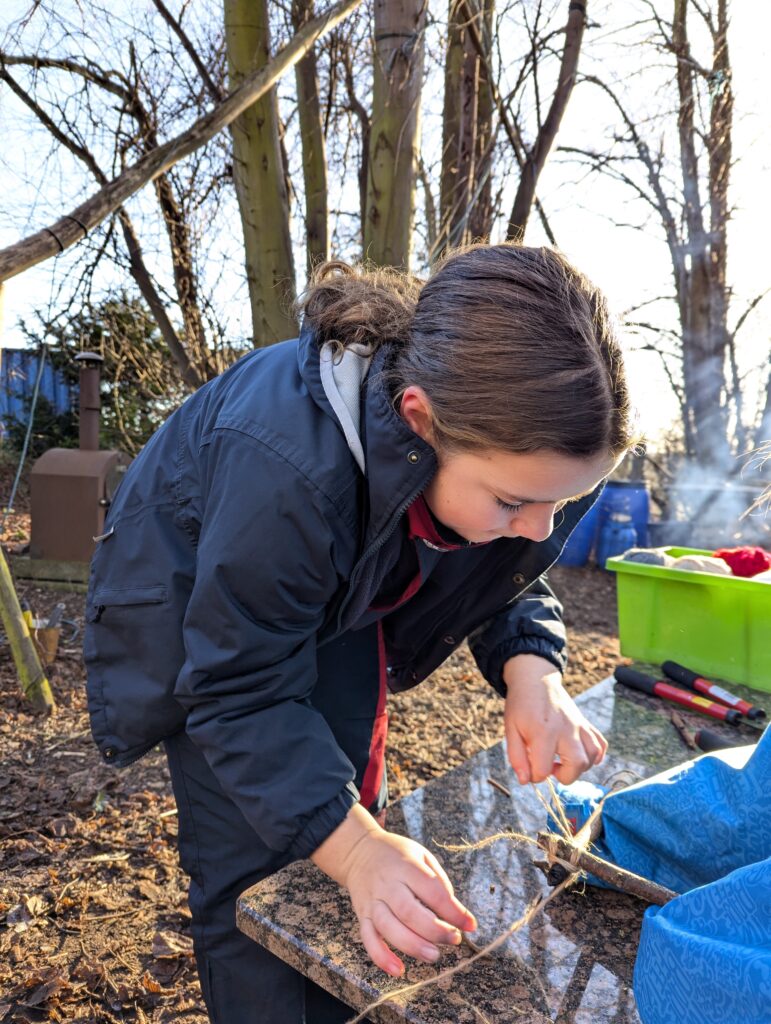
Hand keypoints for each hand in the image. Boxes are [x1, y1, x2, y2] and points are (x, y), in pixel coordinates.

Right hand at [311, 804, 476, 976]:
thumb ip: (438, 882)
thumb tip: (455, 913)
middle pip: (408, 911)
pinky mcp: (363, 915)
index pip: (432, 890)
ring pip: (388, 927)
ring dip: (412, 945)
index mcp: (406, 866)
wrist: (358, 851)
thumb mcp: (422, 856)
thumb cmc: (397, 855)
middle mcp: (387, 884)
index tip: (469, 924)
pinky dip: (382, 957)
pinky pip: (368, 939)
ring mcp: (373, 901)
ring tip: (433, 955)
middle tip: (454, 939)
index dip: (453, 910)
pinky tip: (398, 970)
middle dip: (434, 930)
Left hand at [503, 654, 606, 785]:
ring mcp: (579, 725)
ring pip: (592, 756)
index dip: (535, 776)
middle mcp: (566, 729)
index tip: (530, 769)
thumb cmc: (521, 705)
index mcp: (543, 731)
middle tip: (551, 767)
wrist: (535, 679)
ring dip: (580, 767)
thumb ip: (517, 757)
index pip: (543, 769)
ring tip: (563, 760)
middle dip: (565, 776)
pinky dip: (595, 755)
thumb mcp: (510, 730)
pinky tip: (580, 754)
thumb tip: (526, 781)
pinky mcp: (586, 723)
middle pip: (577, 765)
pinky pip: (600, 744)